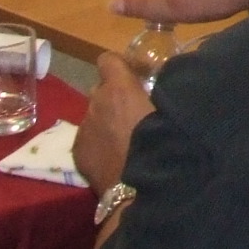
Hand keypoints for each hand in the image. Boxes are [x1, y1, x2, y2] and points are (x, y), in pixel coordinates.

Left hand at [72, 53, 154, 193]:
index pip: (108, 60)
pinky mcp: (78, 152)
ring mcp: (84, 128)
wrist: (140, 188)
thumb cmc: (163, 144)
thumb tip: (168, 86)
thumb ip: (163, 93)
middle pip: (101, 89)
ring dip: (107, 120)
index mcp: (119, 88)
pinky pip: (88, 138)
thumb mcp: (170, 111)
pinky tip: (114, 157)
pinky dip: (99, 142)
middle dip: (115, 96)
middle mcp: (96, 103)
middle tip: (135, 110)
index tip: (138, 75)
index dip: (122, 65)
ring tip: (125, 138)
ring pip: (94, 116)